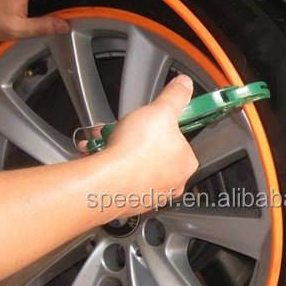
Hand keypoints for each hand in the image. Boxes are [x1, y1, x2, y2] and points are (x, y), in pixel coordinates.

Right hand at [93, 74, 199, 214]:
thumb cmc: (137, 152)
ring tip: (106, 138)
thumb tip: (185, 85)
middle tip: (125, 128)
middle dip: (134, 136)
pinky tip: (100, 154)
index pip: (180, 140)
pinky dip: (108, 164)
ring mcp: (149, 194)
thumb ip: (175, 96)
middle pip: (153, 151)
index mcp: (185, 163)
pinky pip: (118, 177)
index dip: (162, 126)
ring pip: (133, 164)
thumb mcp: (161, 110)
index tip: (151, 121)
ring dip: (117, 147)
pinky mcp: (127, 200)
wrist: (107, 181)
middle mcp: (171, 183)